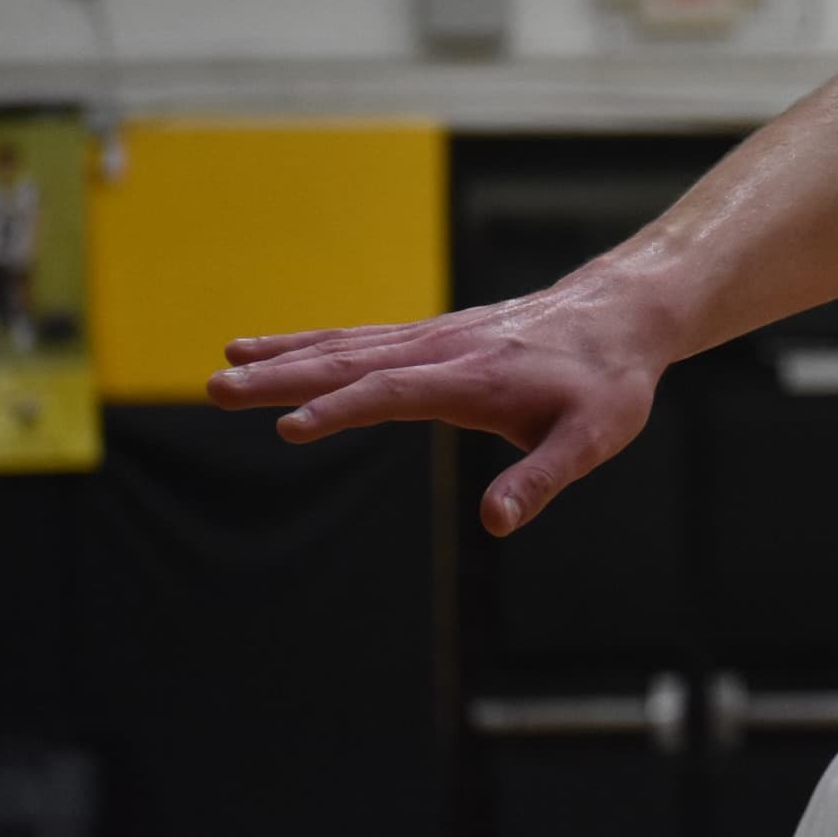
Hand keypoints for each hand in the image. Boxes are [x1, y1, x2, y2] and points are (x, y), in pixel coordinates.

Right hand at [206, 266, 671, 534]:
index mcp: (476, 377)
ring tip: (221, 366)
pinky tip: (270, 351)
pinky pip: (361, 339)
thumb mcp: (593, 436)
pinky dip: (310, 344)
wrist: (622, 314)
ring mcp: (434, 338)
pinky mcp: (431, 337)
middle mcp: (444, 349)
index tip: (288, 428)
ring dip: (284, 357)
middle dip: (283, 377)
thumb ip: (542, 478)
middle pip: (352, 361)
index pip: (395, 392)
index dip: (343, 410)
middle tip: (215, 387)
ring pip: (347, 345)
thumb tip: (496, 521)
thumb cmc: (608, 382)